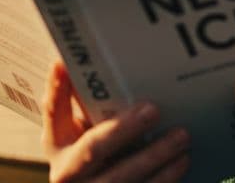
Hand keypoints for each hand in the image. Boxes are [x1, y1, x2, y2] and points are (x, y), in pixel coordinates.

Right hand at [42, 61, 189, 182]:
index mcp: (58, 147)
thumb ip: (80, 103)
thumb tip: (76, 62)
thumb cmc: (90, 158)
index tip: (65, 64)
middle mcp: (68, 174)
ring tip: (181, 136)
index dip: (58, 89)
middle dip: (122, 129)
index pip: (53, 113)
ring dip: (154, 157)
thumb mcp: (79, 135)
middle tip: (153, 109)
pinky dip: (164, 178)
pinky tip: (181, 162)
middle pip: (92, 150)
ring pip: (121, 179)